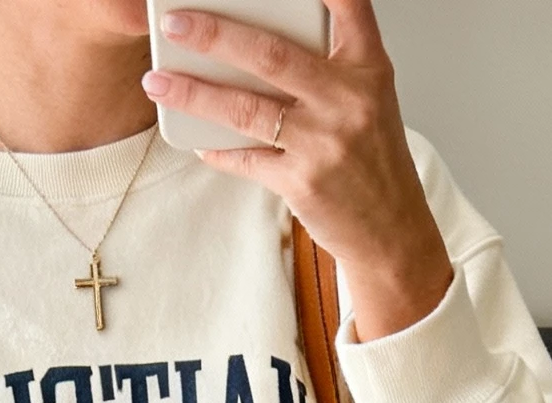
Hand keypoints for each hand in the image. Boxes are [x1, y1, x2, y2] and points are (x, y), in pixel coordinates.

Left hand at [142, 0, 452, 341]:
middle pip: (269, 54)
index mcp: (368, 66)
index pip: (347, 3)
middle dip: (213, 35)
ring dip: (195, 93)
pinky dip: (218, 149)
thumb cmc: (373, 160)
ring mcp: (324, 141)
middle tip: (174, 24)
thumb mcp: (368, 100)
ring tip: (158, 83)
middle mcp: (348, 98)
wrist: (392, 231)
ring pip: (246, 108)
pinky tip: (198, 140)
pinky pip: (247, 158)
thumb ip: (329, 67)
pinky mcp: (303, 182)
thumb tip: (257, 47)